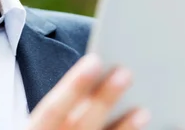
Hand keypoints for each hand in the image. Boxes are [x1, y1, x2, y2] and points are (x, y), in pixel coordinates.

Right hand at [26, 54, 149, 129]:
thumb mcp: (41, 123)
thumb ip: (59, 107)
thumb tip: (93, 73)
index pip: (52, 109)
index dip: (74, 86)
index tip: (94, 61)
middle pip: (81, 125)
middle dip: (104, 99)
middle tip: (125, 73)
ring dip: (123, 129)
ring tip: (143, 111)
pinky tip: (138, 129)